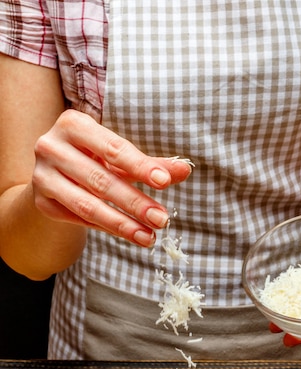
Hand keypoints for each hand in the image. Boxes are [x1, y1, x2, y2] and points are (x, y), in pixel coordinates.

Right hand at [32, 109, 192, 246]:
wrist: (54, 173)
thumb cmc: (94, 158)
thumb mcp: (120, 156)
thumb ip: (150, 164)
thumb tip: (184, 170)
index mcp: (73, 124)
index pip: (113, 149)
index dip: (140, 167)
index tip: (164, 183)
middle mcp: (51, 147)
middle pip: (101, 181)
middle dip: (135, 203)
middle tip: (162, 219)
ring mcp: (42, 176)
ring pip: (88, 205)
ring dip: (122, 224)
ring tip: (148, 237)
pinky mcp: (42, 202)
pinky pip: (79, 219)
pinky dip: (106, 227)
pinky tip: (129, 234)